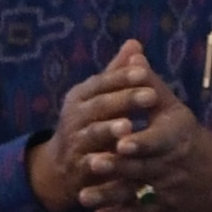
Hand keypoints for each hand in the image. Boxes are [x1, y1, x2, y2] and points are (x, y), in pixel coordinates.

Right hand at [23, 51, 157, 211]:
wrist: (60, 166)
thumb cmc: (88, 124)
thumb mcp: (99, 97)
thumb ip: (117, 74)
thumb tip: (135, 43)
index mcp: (80, 96)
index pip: (101, 82)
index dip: (122, 77)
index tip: (144, 71)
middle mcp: (73, 116)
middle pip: (99, 105)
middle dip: (125, 100)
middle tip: (151, 95)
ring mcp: (74, 142)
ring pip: (92, 134)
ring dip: (109, 130)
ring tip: (129, 126)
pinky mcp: (77, 168)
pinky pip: (90, 164)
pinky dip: (103, 163)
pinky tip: (119, 159)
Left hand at [80, 46, 211, 211]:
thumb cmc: (189, 137)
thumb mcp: (174, 109)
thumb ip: (149, 85)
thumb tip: (132, 53)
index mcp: (175, 136)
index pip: (158, 140)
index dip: (141, 142)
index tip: (121, 142)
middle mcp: (172, 164)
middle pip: (142, 167)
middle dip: (117, 167)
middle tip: (91, 163)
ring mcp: (168, 189)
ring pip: (137, 193)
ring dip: (110, 196)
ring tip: (84, 196)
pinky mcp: (164, 210)